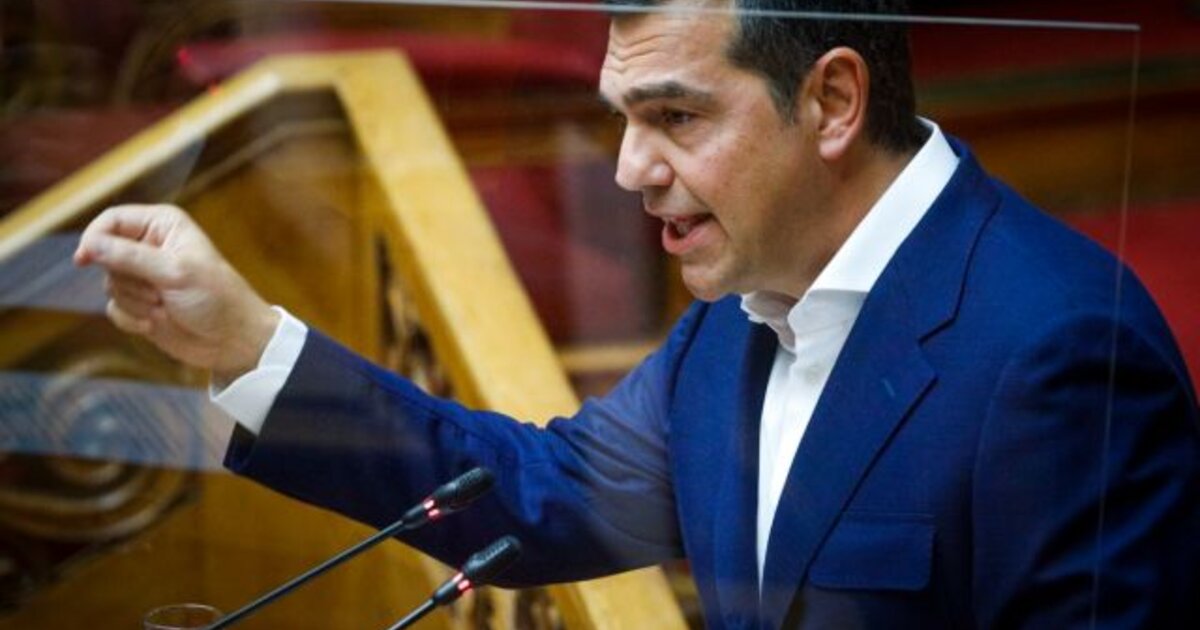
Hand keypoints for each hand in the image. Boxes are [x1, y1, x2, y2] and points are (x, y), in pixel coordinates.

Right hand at [74, 204, 279, 382]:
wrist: (232, 339)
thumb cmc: (216, 298)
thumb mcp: (175, 272)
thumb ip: (130, 257)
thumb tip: (90, 245)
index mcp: (163, 225)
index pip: (112, 220)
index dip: (94, 238)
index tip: (84, 259)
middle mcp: (150, 247)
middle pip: (105, 255)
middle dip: (128, 278)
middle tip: (159, 291)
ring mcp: (144, 277)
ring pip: (109, 284)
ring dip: (135, 301)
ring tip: (166, 305)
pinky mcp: (140, 304)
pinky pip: (114, 308)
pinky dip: (132, 318)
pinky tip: (157, 322)